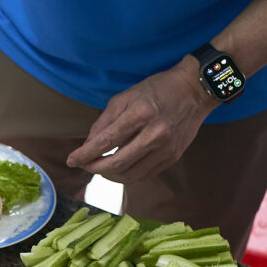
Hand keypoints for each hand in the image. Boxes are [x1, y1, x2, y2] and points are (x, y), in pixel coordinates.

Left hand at [66, 61, 218, 183]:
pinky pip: (144, 175)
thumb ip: (104, 122)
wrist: (195, 91)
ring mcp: (166, 148)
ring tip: (100, 168)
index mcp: (140, 114)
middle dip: (94, 167)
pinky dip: (126, 175)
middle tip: (84, 165)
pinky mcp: (172, 157)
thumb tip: (88, 145)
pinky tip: (118, 169)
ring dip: (109, 175)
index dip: (85, 154)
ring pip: (130, 175)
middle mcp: (154, 134)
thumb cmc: (156, 90)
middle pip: (116, 163)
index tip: (71, 160)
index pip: (105, 142)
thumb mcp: (125, 97)